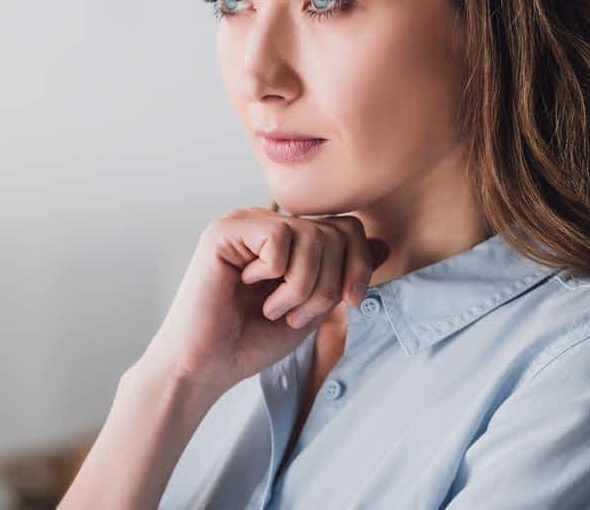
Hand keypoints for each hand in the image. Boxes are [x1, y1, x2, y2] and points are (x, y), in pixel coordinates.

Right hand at [138, 206, 389, 394]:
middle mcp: (268, 222)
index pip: (347, 228)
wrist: (206, 366)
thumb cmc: (251, 341)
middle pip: (336, 231)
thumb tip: (383, 243)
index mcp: (289, 237)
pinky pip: (279, 239)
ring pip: (312, 235)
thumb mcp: (313, 307)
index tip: (350, 304)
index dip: (359, 265)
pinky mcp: (225, 230)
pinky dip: (274, 276)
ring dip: (302, 286)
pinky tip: (247, 290)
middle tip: (298, 314)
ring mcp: (245, 222)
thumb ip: (343, 275)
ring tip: (275, 309)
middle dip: (330, 284)